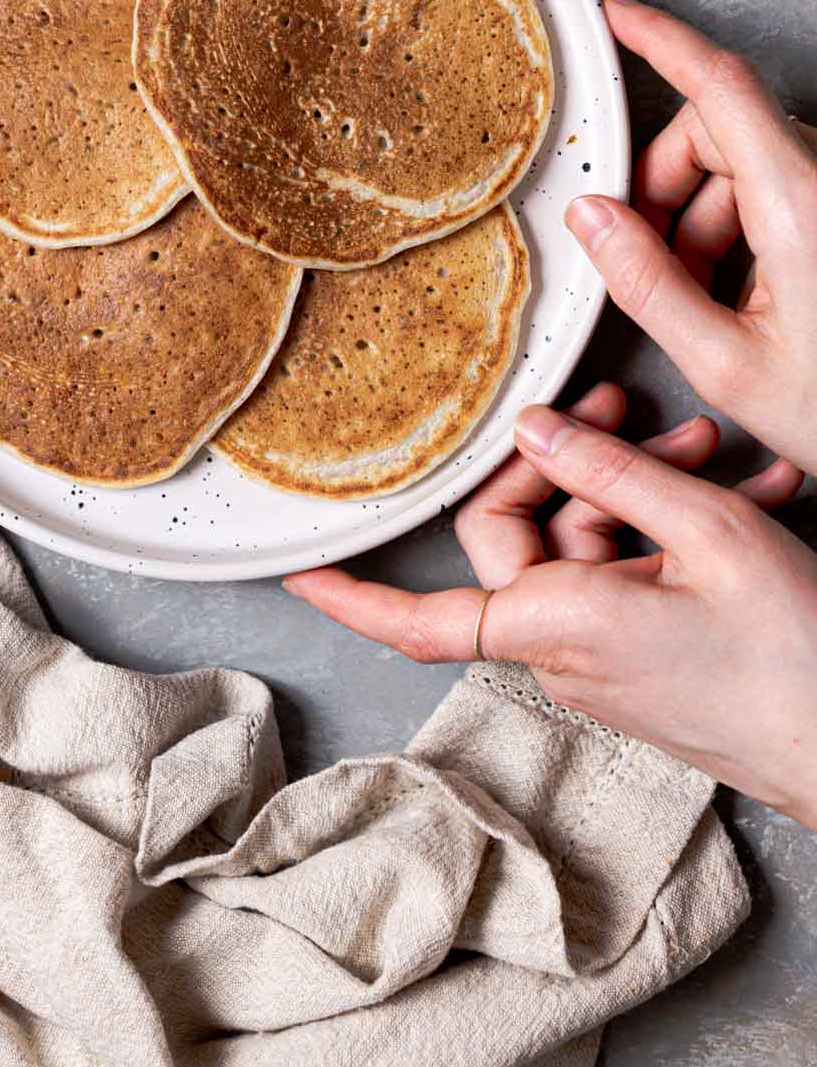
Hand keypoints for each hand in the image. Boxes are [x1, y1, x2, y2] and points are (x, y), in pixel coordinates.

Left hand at [286, 384, 816, 827]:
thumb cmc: (793, 656)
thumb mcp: (706, 534)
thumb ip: (609, 473)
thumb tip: (531, 431)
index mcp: (556, 625)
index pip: (422, 615)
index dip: (355, 594)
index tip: (298, 571)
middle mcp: (564, 648)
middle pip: (522, 537)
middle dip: (574, 463)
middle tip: (630, 407)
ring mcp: (603, 658)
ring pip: (587, 545)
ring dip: (641, 488)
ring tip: (714, 451)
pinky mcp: (642, 659)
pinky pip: (626, 576)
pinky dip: (669, 531)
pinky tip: (736, 491)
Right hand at [567, 0, 816, 473]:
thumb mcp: (728, 368)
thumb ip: (648, 287)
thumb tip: (592, 218)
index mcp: (801, 205)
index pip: (721, 86)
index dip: (662, 39)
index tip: (617, 14)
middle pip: (719, 129)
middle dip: (667, 180)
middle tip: (647, 255)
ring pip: (745, 161)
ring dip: (702, 212)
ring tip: (698, 296)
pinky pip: (779, 188)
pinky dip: (740, 225)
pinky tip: (739, 296)